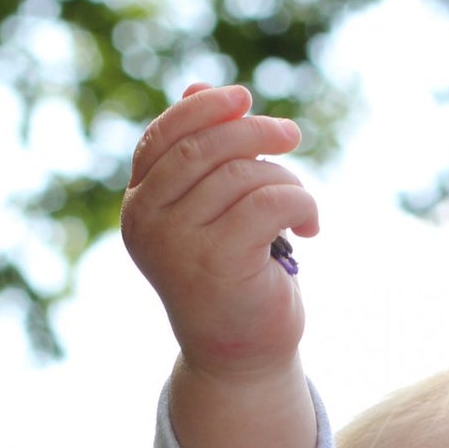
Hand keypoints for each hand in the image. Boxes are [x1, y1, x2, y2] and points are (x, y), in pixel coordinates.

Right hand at [121, 83, 317, 383]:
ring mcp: (179, 243)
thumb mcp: (210, 213)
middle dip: (255, 132)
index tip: (243, 99)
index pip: (163, 138)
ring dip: (286, 180)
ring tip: (300, 208)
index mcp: (139, 208)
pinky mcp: (219, 260)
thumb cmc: (228, 281)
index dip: (204, 109)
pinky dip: (301, 204)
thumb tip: (199, 87)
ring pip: (245, 174)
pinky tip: (310, 227)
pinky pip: (270, 201)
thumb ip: (199, 157)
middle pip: (205, 147)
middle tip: (291, 134)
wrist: (238, 361)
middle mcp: (148, 224)